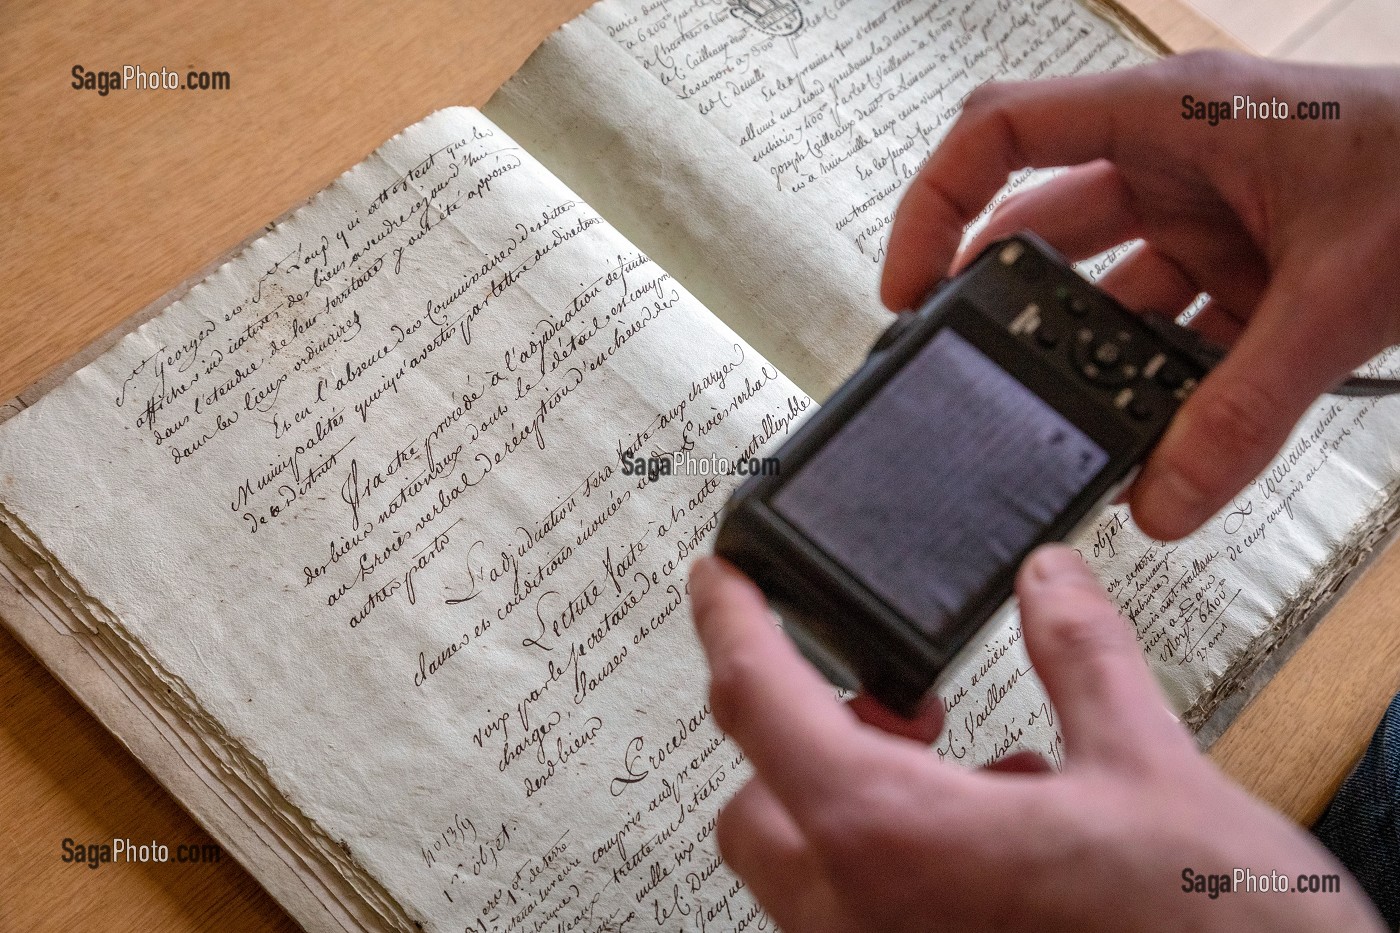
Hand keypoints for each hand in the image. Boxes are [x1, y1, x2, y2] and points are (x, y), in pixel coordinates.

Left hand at [689, 549, 1383, 931]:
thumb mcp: (1149, 767)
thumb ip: (1081, 657)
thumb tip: (1050, 584)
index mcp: (896, 837)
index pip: (759, 703)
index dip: (730, 623)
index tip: (720, 581)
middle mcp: (862, 917)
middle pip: (755, 800)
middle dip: (797, 736)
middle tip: (886, 700)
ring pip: (798, 867)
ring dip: (843, 800)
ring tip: (950, 767)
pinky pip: (856, 915)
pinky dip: (890, 859)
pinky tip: (992, 841)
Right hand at [881, 52, 1399, 539]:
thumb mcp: (1341, 288)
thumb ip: (1247, 407)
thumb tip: (1164, 500)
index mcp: (1171, 114)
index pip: (1002, 132)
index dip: (935, 205)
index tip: (910, 291)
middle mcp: (1174, 160)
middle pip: (1045, 233)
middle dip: (1014, 312)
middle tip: (984, 388)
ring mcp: (1209, 217)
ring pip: (1114, 297)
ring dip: (1100, 365)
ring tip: (1079, 432)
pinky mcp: (1247, 268)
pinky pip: (1178, 333)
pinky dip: (1168, 387)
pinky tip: (1163, 438)